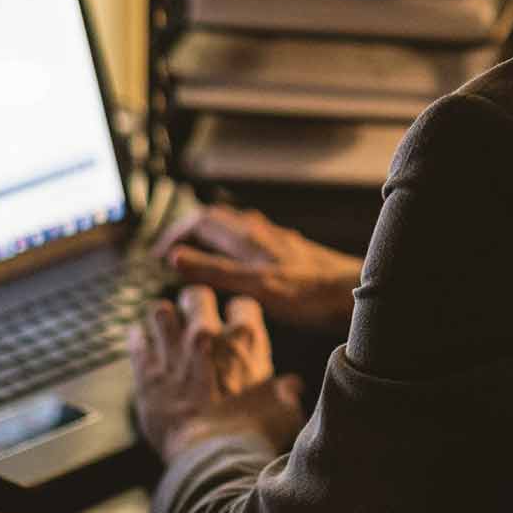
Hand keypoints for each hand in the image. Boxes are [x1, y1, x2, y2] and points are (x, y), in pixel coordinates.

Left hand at [130, 286, 305, 459]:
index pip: (243, 304)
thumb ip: (286, 394)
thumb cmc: (253, 436)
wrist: (213, 459)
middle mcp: (207, 336)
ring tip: (166, 327)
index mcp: (245, 340)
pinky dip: (140, 339)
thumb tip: (292, 387)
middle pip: (196, 295)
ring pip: (160, 311)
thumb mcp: (284, 412)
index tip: (236, 324)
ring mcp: (173, 352)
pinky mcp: (147, 373)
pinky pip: (137, 340)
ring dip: (164, 319)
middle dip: (195, 302)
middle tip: (194, 314)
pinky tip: (144, 343)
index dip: (239, 314)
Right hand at [154, 205, 362, 332]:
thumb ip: (215, 271)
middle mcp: (260, 232)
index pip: (199, 220)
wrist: (353, 292)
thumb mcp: (256, 286)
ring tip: (199, 254)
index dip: (174, 233)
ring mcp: (277, 239)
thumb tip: (174, 257)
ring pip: (236, 227)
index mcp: (247, 238)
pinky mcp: (291, 250)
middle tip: (172, 252)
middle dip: (190, 231)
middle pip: (216, 219)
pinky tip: (242, 263)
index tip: (159, 254)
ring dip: (212, 236)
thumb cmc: (309, 293)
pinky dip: (235, 246)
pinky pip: (255, 239)